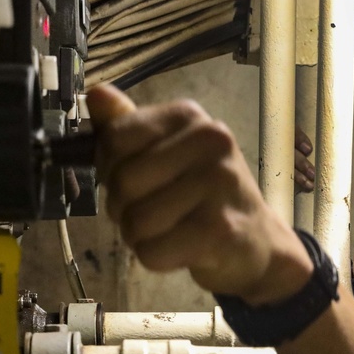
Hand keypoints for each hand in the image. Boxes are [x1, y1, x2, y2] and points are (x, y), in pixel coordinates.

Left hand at [87, 84, 311, 303]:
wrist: (258, 242)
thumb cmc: (204, 197)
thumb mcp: (166, 154)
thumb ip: (128, 128)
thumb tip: (96, 94)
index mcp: (188, 117)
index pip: (115, 138)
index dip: (110, 169)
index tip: (136, 182)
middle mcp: (209, 141)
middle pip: (123, 182)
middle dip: (124, 209)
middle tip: (153, 213)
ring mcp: (219, 184)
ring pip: (136, 221)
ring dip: (139, 238)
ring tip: (169, 231)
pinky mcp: (220, 229)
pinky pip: (153, 251)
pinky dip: (157, 259)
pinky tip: (181, 250)